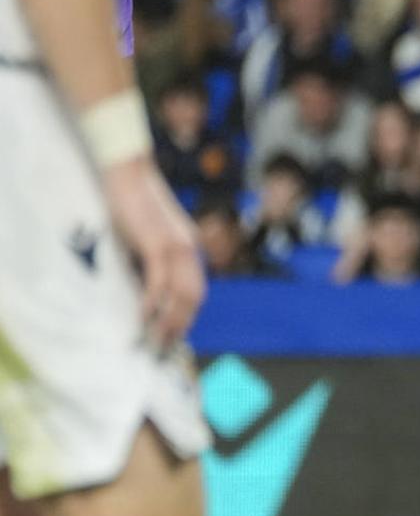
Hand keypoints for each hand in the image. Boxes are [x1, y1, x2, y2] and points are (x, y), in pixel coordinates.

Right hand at [102, 157, 204, 346]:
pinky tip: (143, 317)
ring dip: (170, 321)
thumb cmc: (132, 200)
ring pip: (182, 293)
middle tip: (165, 347)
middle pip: (195, 296)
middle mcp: (190, 248)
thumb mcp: (149, 234)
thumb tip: (147, 287)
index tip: (174, 335)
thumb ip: (154, 258)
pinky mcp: (158, 242)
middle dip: (181, 325)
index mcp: (190, 246)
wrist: (127, 168)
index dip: (187, 315)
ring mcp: (177, 245)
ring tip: (156, 340)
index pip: (196, 289)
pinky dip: (153, 302)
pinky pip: (160, 280)